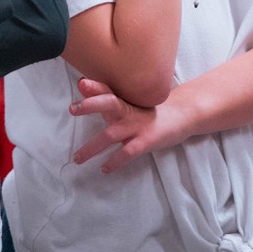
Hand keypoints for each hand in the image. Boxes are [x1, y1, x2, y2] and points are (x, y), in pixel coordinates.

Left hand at [69, 77, 190, 172]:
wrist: (180, 116)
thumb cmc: (146, 111)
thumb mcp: (127, 102)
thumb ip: (107, 99)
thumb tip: (81, 86)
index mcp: (123, 100)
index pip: (106, 89)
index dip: (94, 85)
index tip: (80, 82)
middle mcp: (128, 110)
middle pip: (108, 103)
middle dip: (90, 105)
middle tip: (72, 109)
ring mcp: (138, 126)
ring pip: (111, 134)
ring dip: (92, 147)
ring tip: (77, 158)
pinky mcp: (146, 141)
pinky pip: (128, 152)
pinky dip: (115, 161)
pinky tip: (105, 169)